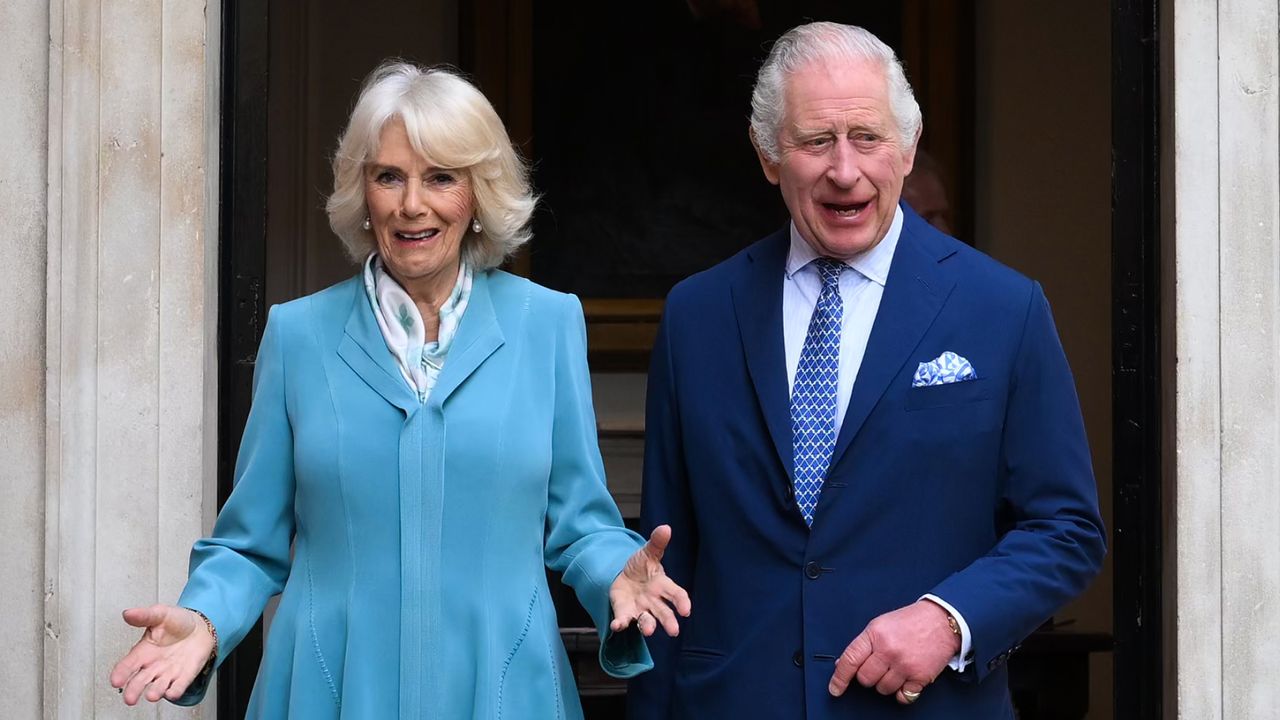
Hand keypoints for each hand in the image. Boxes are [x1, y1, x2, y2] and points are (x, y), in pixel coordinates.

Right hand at [108, 604, 214, 704]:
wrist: (201, 627)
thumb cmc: (177, 622)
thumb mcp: (160, 615)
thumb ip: (144, 616)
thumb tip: (128, 613)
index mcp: (143, 651)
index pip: (128, 665)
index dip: (121, 673)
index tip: (116, 680)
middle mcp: (153, 665)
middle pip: (140, 681)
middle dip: (134, 690)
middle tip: (130, 697)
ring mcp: (168, 672)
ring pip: (158, 686)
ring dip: (155, 692)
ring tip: (152, 695)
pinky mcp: (184, 676)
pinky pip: (178, 686)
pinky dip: (175, 690)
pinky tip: (172, 693)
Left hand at [608, 525, 691, 636]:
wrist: (623, 576)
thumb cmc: (641, 567)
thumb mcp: (648, 553)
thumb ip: (657, 543)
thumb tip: (665, 528)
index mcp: (662, 585)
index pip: (676, 595)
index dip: (682, 602)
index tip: (686, 610)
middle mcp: (653, 601)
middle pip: (664, 613)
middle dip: (669, 622)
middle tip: (674, 631)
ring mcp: (640, 609)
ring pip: (647, 621)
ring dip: (648, 626)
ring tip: (649, 631)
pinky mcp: (625, 613)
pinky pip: (624, 620)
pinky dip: (621, 624)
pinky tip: (617, 626)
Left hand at [828, 600, 958, 703]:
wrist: (942, 620)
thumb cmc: (911, 622)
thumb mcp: (881, 625)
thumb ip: (863, 644)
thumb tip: (843, 664)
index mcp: (875, 634)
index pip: (850, 660)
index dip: (840, 678)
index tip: (835, 689)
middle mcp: (888, 650)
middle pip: (865, 679)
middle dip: (869, 676)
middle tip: (880, 666)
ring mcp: (904, 665)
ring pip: (883, 689)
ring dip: (887, 683)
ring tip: (896, 668)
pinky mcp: (920, 677)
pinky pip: (903, 697)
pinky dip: (903, 693)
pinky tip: (906, 680)